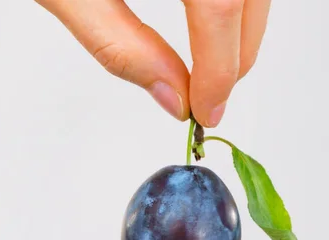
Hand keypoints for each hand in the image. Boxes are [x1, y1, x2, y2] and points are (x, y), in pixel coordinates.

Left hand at [37, 0, 269, 126]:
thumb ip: (119, 45)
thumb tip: (170, 94)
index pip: (219, 5)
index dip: (221, 67)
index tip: (206, 108)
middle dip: (235, 56)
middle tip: (208, 96)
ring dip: (239, 30)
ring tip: (210, 66)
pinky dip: (233, 1)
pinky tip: (212, 23)